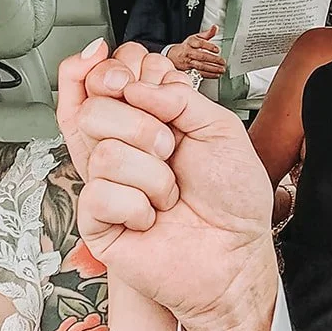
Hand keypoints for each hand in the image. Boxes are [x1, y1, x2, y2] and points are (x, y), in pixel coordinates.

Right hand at [56, 41, 276, 330]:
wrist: (237, 256)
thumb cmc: (233, 199)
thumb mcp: (220, 128)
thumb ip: (179, 97)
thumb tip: (133, 86)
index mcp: (148, 119)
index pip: (105, 81)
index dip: (113, 74)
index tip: (131, 82)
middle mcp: (123, 147)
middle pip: (94, 109)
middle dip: (141, 127)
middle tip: (169, 149)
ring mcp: (108, 183)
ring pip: (103, 153)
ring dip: (152, 175)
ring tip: (169, 193)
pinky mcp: (98, 221)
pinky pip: (99, 194)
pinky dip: (137, 206)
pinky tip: (151, 218)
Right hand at [165, 26, 226, 78]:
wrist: (174, 56)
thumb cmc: (188, 46)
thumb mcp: (196, 37)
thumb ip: (207, 34)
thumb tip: (215, 27)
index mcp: (191, 42)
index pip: (200, 43)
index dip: (209, 47)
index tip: (217, 49)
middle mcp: (189, 52)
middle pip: (201, 56)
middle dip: (213, 59)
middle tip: (222, 61)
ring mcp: (188, 62)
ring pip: (201, 66)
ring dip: (212, 68)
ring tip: (221, 69)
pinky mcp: (189, 70)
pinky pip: (200, 73)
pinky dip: (209, 75)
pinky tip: (216, 74)